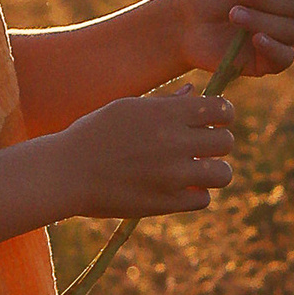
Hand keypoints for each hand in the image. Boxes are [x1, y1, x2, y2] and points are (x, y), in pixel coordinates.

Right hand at [63, 90, 238, 221]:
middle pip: (227, 142)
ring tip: (197, 170)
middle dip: (218, 143)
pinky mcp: (167, 202)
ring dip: (214, 171)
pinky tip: (180, 188)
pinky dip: (196, 194)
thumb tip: (194, 92)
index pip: (222, 110)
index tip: (212, 120)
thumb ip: (165, 102)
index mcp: (166, 113)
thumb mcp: (127, 108)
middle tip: (201, 147)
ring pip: (224, 173)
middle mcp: (175, 142)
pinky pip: (204, 199)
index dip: (222, 114)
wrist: (66, 172)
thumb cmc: (93, 135)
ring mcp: (173, 175)